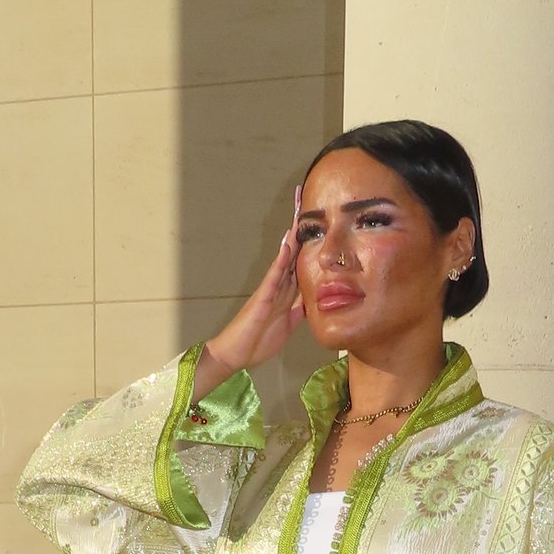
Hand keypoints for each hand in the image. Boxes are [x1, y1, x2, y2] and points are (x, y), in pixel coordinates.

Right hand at [199, 193, 305, 391]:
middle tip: (305, 198)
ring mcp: (270, 288)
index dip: (309, 241)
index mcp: (285, 291)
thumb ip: (300, 310)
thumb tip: (315, 299)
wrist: (235, 355)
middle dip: (299, 226)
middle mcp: (278, 284)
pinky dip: (282, 258)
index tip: (318, 220)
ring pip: (285, 256)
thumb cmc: (258, 341)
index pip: (299, 260)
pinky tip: (288, 242)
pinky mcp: (263, 297)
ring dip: (292, 234)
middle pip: (292, 249)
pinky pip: (274, 275)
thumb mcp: (289, 324)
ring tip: (299, 210)